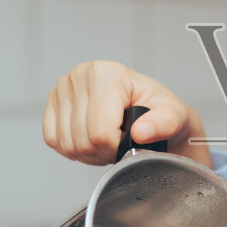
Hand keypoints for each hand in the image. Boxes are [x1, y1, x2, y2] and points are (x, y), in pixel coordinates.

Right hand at [42, 60, 211, 168]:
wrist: (146, 111)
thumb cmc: (159, 112)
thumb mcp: (174, 116)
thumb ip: (165, 123)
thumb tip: (142, 131)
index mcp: (108, 73)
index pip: (100, 131)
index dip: (116, 147)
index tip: (129, 141)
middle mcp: (81, 74)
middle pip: (82, 140)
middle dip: (103, 151)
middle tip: (120, 143)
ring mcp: (63, 88)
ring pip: (67, 143)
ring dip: (89, 153)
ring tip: (108, 141)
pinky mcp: (52, 103)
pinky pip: (52, 139)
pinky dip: (72, 148)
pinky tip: (91, 139)